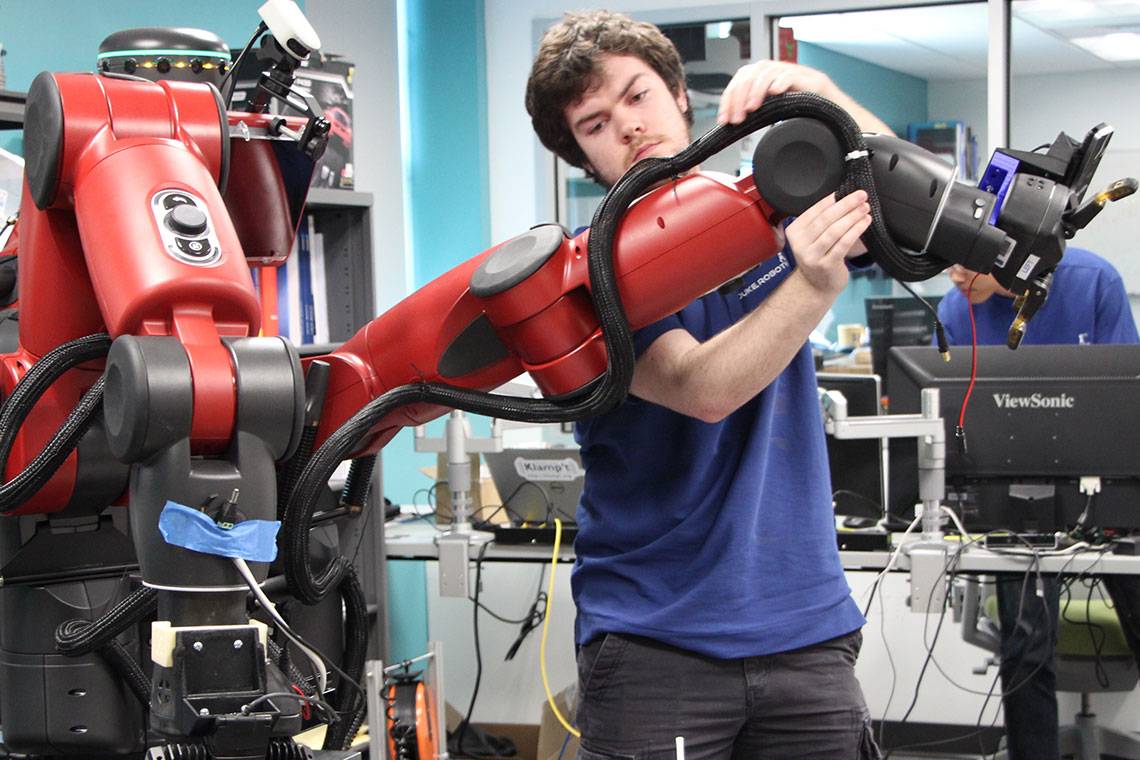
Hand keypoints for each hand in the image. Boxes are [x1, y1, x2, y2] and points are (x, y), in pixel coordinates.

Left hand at [717, 61, 835, 124]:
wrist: (840, 121)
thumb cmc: (810, 120)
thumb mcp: (778, 118)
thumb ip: (758, 116)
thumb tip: (734, 124)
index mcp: (771, 80)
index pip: (742, 79)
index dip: (729, 97)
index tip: (724, 119)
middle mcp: (782, 74)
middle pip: (752, 72)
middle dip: (739, 96)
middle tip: (736, 118)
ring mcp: (798, 75)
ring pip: (768, 71)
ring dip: (756, 90)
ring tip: (751, 108)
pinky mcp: (814, 81)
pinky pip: (793, 75)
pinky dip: (781, 82)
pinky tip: (774, 92)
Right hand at [785, 191, 871, 296]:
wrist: (815, 286)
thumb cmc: (818, 256)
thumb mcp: (811, 238)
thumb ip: (821, 221)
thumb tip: (843, 198)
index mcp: (794, 231)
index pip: (815, 210)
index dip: (832, 199)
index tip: (848, 190)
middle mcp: (800, 244)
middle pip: (825, 219)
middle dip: (846, 205)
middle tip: (861, 195)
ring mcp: (812, 256)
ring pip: (835, 231)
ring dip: (852, 217)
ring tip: (865, 208)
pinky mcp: (826, 265)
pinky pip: (843, 244)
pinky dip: (856, 230)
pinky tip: (865, 222)